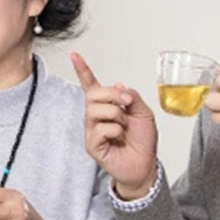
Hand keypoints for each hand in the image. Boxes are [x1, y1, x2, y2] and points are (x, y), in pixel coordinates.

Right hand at [71, 52, 158, 199]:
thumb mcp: (143, 112)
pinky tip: (119, 138)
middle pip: (93, 94)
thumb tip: (118, 85)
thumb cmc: (142, 141)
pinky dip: (116, 130)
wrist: (145, 164)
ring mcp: (92, 130)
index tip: (74, 55)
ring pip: (97, 110)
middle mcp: (95, 116)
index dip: (83, 70)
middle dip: (113, 95)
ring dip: (117, 115)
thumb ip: (132, 96)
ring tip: (124, 127)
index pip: (90, 85)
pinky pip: (101, 128)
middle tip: (127, 104)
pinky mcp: (92, 144)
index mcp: (107, 105)